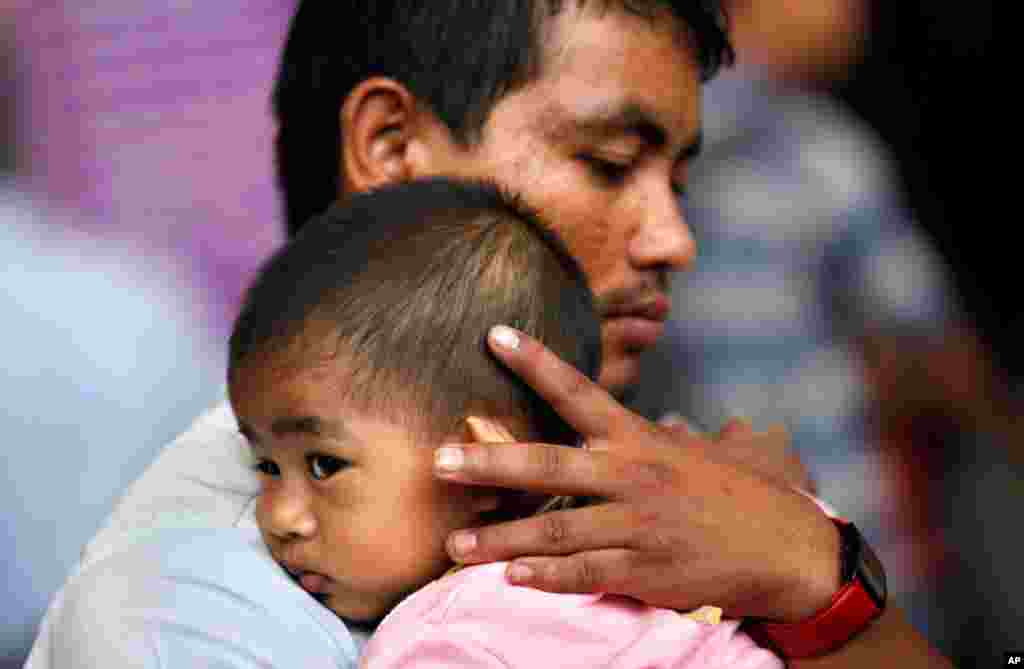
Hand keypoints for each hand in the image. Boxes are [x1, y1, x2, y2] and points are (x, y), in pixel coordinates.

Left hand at [434, 326, 840, 621]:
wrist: (790, 550)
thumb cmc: (747, 494)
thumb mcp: (708, 450)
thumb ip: (671, 435)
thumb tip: (663, 419)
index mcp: (642, 440)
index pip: (579, 391)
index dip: (535, 361)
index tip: (493, 335)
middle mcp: (633, 476)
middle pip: (549, 465)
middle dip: (490, 463)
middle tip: (439, 461)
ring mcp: (637, 525)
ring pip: (556, 529)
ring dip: (500, 539)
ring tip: (453, 544)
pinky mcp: (644, 570)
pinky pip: (585, 574)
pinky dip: (546, 576)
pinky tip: (511, 578)